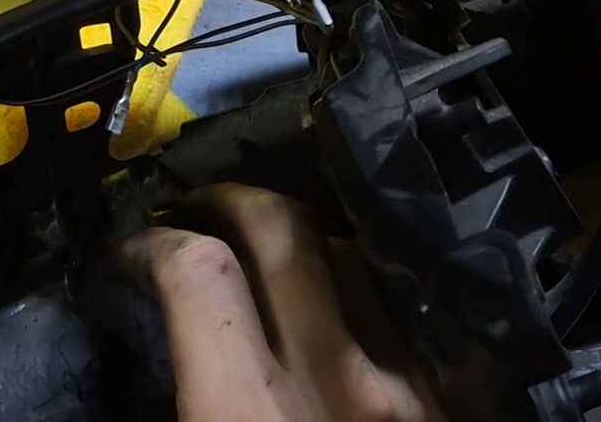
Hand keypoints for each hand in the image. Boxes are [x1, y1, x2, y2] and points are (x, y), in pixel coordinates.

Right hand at [121, 184, 446, 421]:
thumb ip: (189, 388)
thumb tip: (173, 322)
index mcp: (246, 415)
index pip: (199, 274)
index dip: (156, 244)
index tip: (141, 246)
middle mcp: (336, 382)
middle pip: (280, 229)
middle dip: (228, 200)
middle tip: (201, 208)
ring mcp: (411, 386)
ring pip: (349, 253)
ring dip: (301, 238)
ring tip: (271, 250)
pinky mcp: (460, 401)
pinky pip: (408, 307)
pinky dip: (368, 289)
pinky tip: (346, 299)